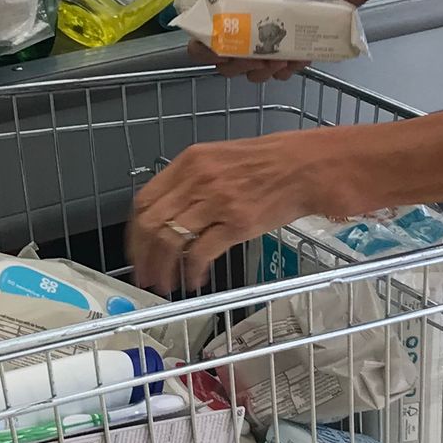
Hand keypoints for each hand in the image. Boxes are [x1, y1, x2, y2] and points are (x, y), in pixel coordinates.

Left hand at [131, 129, 360, 294]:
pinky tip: (195, 280)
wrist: (307, 167)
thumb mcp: (220, 159)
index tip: (136, 250)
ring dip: (163, 268)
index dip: (135, 232)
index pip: (145, 200)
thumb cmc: (270, 163)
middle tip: (145, 275)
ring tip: (166, 284)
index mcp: (190, 162)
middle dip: (143, 256)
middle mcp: (197, 180)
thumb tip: (170, 212)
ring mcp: (216, 201)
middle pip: (152, 224)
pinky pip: (201, 252)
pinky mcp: (236, 223)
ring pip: (171, 241)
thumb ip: (193, 181)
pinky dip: (192, 271)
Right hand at [197, 0, 385, 83]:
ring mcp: (270, 47)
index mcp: (236, 15)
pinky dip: (286, 70)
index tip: (215, 48)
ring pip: (254, 74)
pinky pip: (282, 73)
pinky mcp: (292, 55)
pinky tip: (293, 59)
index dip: (204, 49)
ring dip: (260, 71)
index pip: (208, 39)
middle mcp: (249, 34)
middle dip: (235, 66)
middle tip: (249, 56)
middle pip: (227, 65)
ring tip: (274, 59)